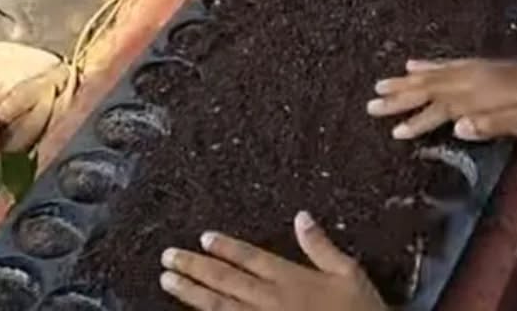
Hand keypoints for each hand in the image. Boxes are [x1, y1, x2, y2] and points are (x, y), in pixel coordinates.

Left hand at [161, 213, 384, 310]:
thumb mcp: (348, 272)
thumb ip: (321, 246)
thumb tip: (302, 215)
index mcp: (291, 279)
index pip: (252, 259)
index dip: (227, 248)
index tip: (203, 238)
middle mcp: (272, 301)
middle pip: (227, 281)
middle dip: (195, 268)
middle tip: (167, 257)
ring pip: (220, 308)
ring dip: (192, 294)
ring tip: (168, 281)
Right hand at [367, 57, 516, 140]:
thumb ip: (491, 124)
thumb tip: (457, 127)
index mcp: (479, 94)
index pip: (441, 108)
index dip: (418, 120)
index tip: (394, 130)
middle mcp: (470, 78)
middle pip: (428, 88)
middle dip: (400, 96)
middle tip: (371, 102)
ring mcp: (474, 69)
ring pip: (432, 75)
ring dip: (406, 81)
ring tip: (382, 83)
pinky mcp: (480, 66)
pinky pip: (445, 64)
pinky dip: (427, 65)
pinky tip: (414, 64)